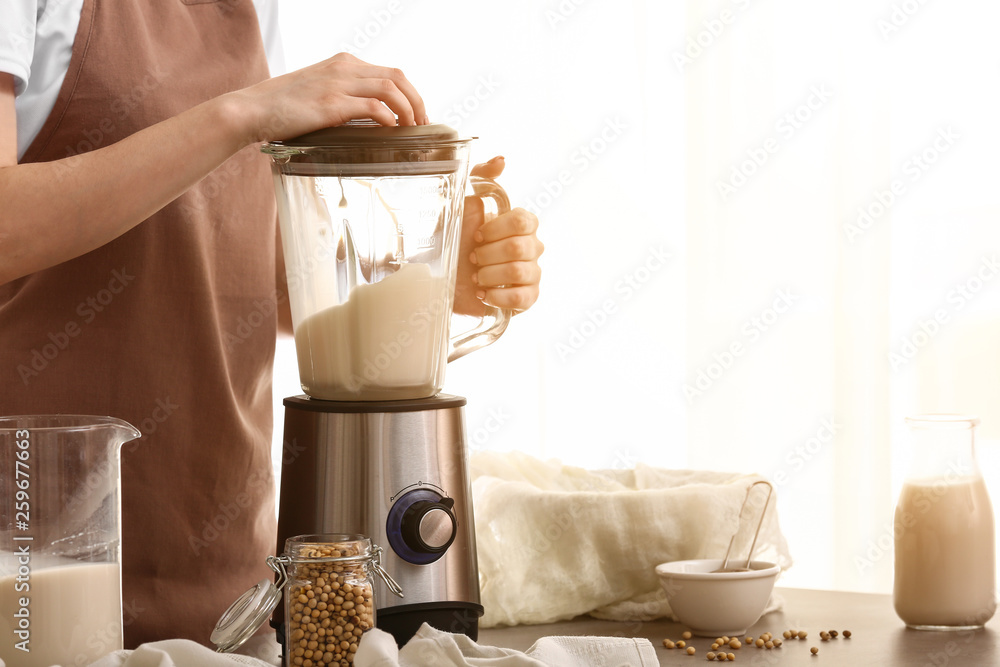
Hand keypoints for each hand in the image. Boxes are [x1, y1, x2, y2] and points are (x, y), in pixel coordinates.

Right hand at [233, 52, 427, 143]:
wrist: (252, 109)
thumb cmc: (283, 108)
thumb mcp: (319, 93)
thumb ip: (344, 98)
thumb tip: (371, 121)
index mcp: (343, 64)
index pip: (389, 72)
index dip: (410, 93)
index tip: (417, 115)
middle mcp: (344, 68)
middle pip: (397, 78)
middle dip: (417, 101)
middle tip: (423, 124)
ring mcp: (338, 84)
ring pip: (391, 90)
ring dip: (408, 111)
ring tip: (413, 131)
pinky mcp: (332, 104)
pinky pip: (374, 109)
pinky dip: (389, 120)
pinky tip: (392, 133)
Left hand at [453, 156, 543, 316]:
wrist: (441, 277)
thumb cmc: (453, 239)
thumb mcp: (460, 204)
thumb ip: (480, 177)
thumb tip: (502, 161)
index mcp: (521, 223)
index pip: (524, 222)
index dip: (496, 230)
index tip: (475, 235)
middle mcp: (532, 247)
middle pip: (521, 248)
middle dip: (488, 254)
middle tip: (472, 257)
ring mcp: (532, 273)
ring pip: (520, 272)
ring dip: (489, 275)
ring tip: (475, 277)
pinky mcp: (526, 298)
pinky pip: (524, 298)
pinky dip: (499, 296)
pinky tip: (483, 293)